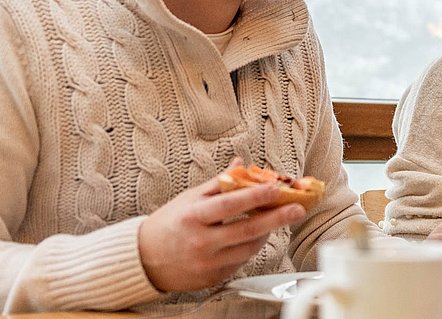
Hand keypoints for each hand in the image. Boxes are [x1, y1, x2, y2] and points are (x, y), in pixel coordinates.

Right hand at [137, 174, 306, 291]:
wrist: (144, 259)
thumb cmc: (169, 223)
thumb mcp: (189, 198)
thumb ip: (219, 183)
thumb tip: (241, 163)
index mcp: (193, 217)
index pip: (230, 205)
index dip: (255, 196)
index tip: (276, 188)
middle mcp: (201, 242)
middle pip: (247, 230)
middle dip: (276, 219)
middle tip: (298, 209)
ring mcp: (208, 264)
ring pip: (248, 249)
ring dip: (265, 233)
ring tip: (273, 220)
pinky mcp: (213, 279)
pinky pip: (240, 262)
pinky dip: (250, 248)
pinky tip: (252, 237)